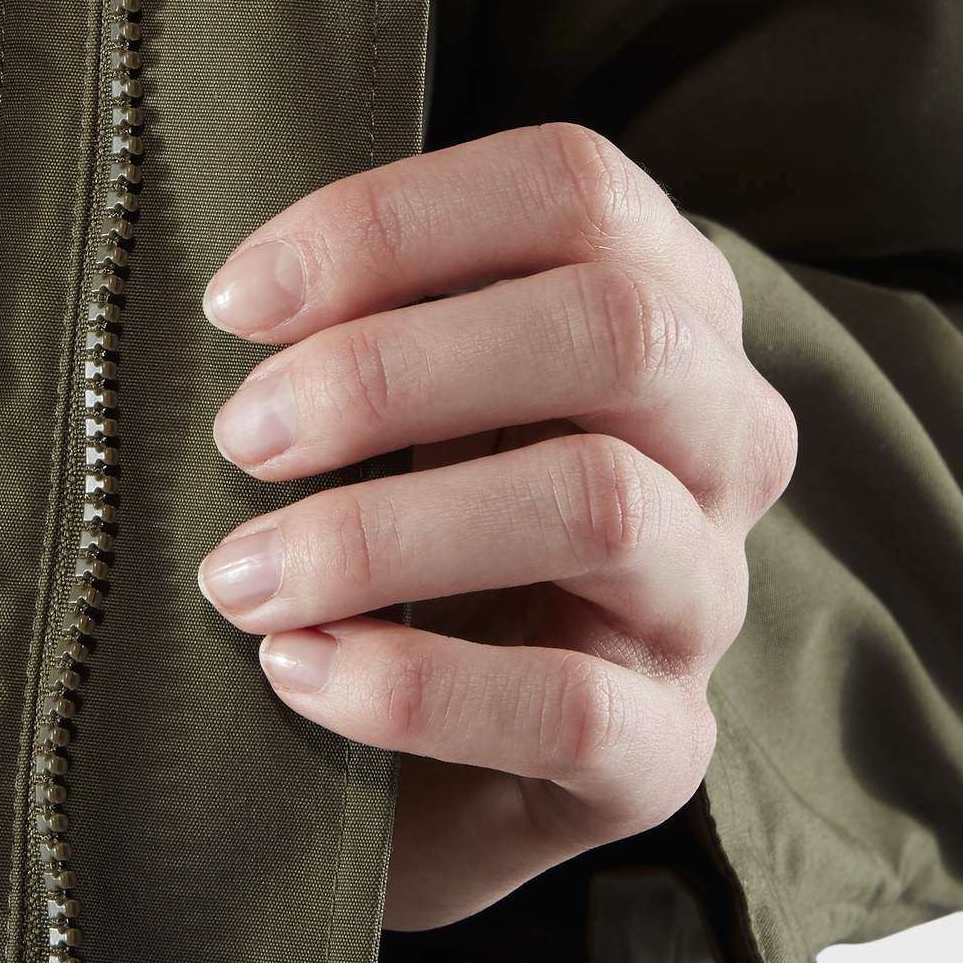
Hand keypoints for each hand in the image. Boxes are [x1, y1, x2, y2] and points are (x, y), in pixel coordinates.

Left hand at [192, 122, 797, 930]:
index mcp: (667, 303)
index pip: (576, 190)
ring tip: (242, 573)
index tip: (242, 300)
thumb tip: (245, 293)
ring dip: (384, 531)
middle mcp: (721, 430)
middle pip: (614, 328)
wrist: (435, 771)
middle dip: (395, 368)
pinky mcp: (667, 745)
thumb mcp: (411, 403)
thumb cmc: (412, 532)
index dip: (398, 221)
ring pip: (598, 505)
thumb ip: (370, 323)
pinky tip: (299, 671)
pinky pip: (572, 707)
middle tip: (242, 434)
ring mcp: (709, 590)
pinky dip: (415, 686)